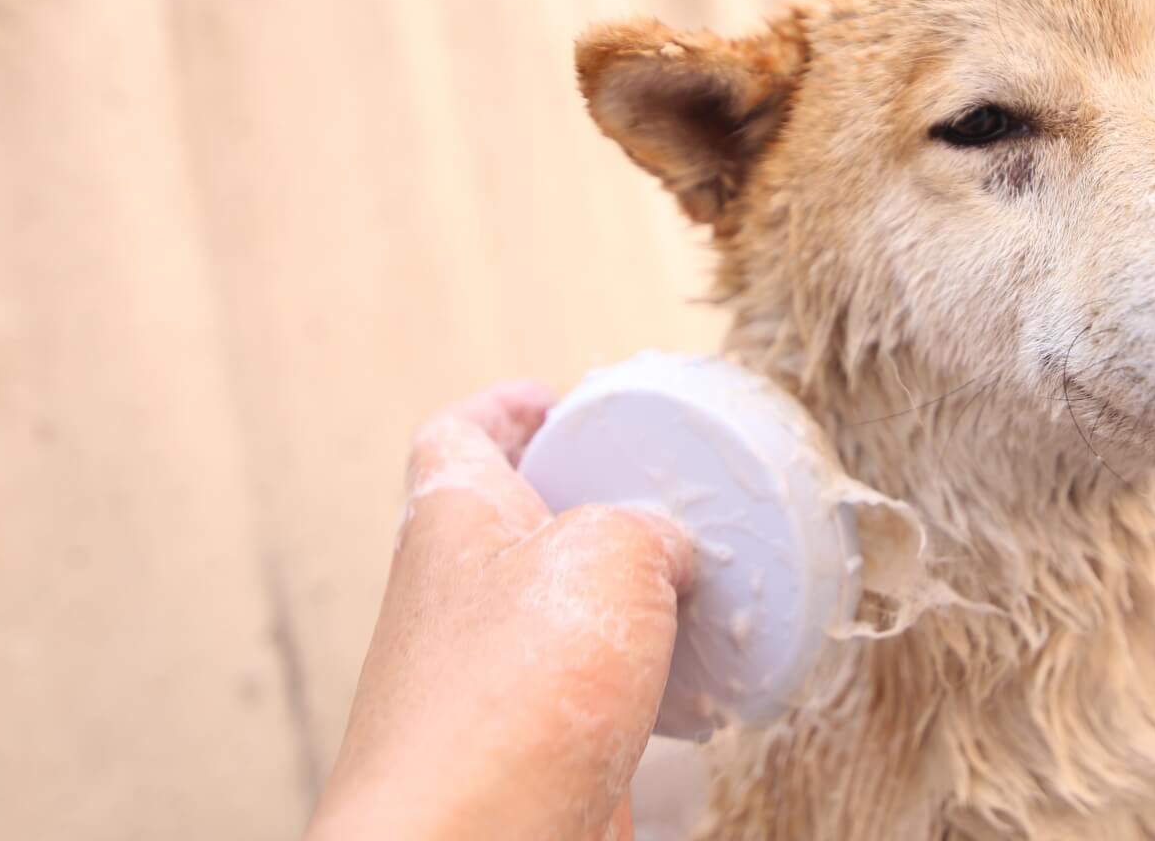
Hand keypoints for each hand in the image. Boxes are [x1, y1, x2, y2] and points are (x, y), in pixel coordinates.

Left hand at [307, 384, 693, 840]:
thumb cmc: (508, 696)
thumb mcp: (607, 554)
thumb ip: (646, 528)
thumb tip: (672, 554)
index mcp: (454, 522)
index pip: (456, 437)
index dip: (502, 408)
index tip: (553, 399)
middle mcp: (459, 598)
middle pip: (516, 522)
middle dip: (586, 500)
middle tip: (657, 487)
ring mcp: (490, 682)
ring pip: (562, 612)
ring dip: (627, 595)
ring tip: (699, 580)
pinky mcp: (529, 755)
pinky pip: (594, 695)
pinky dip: (645, 681)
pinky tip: (700, 681)